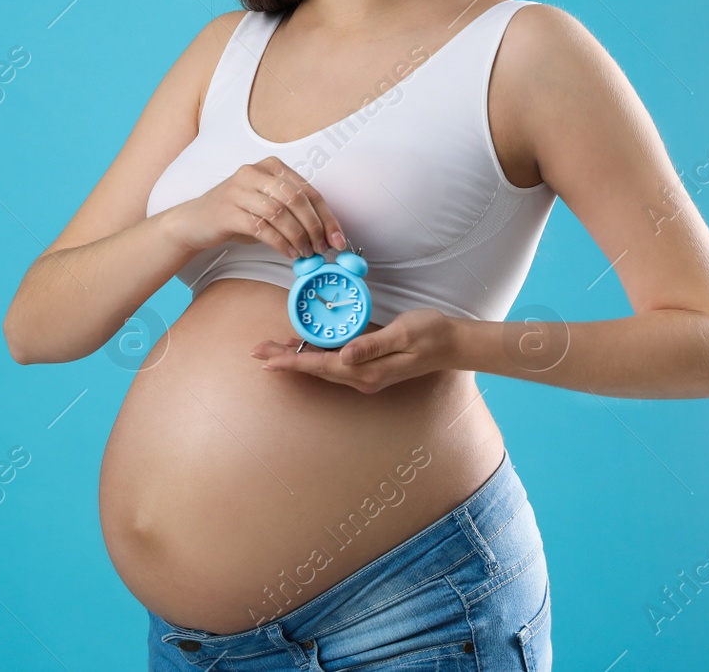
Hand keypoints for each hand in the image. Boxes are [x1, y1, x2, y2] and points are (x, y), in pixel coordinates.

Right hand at [164, 156, 344, 259]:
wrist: (195, 221)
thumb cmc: (238, 213)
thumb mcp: (268, 205)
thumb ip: (294, 212)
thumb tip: (327, 235)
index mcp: (271, 166)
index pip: (308, 190)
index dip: (327, 217)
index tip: (338, 239)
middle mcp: (254, 173)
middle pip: (296, 199)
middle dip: (315, 227)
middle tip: (322, 249)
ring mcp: (239, 190)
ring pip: (280, 213)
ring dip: (298, 237)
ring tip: (306, 253)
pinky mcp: (227, 211)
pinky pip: (262, 228)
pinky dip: (280, 243)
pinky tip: (289, 253)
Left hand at [249, 308, 457, 393]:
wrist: (453, 343)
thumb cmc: (430, 332)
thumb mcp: (403, 332)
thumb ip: (372, 344)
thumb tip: (344, 354)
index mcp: (368, 370)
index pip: (322, 366)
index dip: (293, 361)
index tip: (268, 359)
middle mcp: (363, 377)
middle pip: (315, 369)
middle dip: (285, 360)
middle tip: (255, 352)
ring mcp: (366, 374)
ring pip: (322, 366)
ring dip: (297, 358)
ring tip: (270, 350)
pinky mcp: (369, 366)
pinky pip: (335, 362)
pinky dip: (315, 354)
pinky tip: (303, 347)